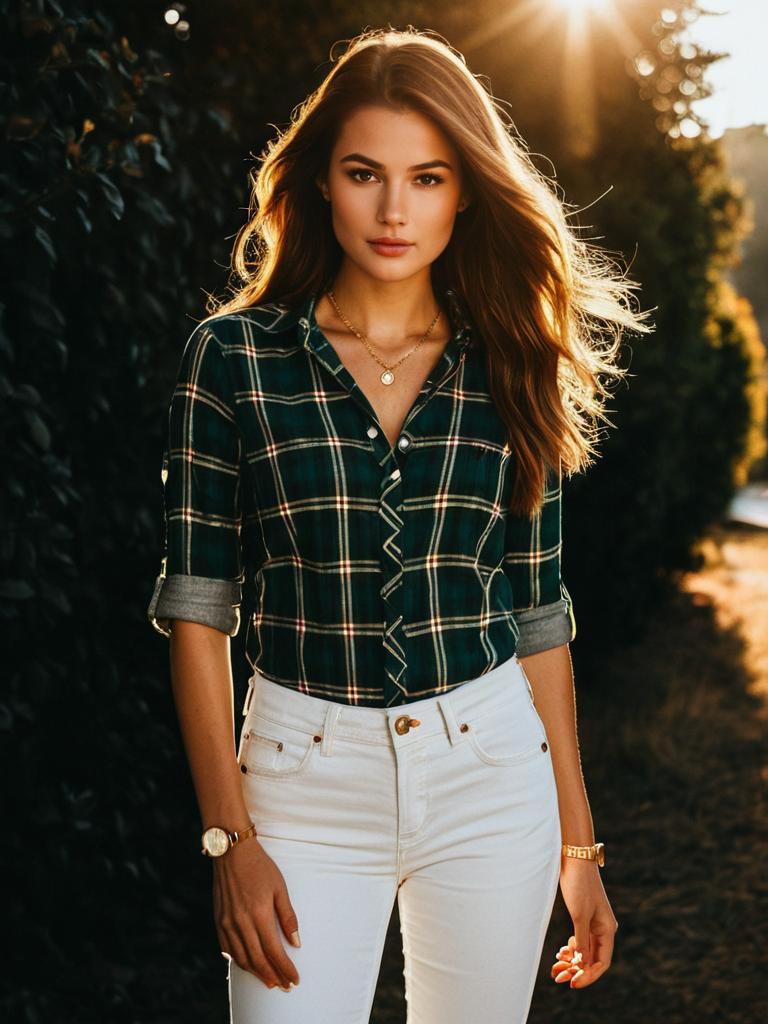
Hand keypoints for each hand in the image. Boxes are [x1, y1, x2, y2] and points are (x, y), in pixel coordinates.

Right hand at [213, 837, 300, 990]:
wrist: (231, 852)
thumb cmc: (259, 866)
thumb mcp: (280, 888)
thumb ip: (287, 917)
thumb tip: (296, 942)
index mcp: (259, 914)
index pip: (274, 951)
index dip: (285, 968)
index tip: (295, 979)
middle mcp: (241, 922)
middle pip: (258, 959)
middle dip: (273, 975)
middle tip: (284, 986)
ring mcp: (227, 923)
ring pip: (242, 958)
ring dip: (256, 972)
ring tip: (269, 981)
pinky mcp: (219, 921)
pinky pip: (228, 949)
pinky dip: (239, 961)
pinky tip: (247, 965)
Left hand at [550, 859, 617, 988]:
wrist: (574, 859)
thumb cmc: (579, 885)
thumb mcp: (579, 915)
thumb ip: (581, 940)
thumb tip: (582, 962)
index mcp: (607, 929)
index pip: (602, 962)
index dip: (588, 975)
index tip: (572, 983)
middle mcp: (603, 928)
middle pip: (592, 959)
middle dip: (576, 970)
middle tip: (558, 978)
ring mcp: (593, 923)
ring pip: (584, 950)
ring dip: (571, 961)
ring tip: (555, 968)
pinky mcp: (584, 917)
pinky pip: (580, 940)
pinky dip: (570, 949)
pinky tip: (560, 953)